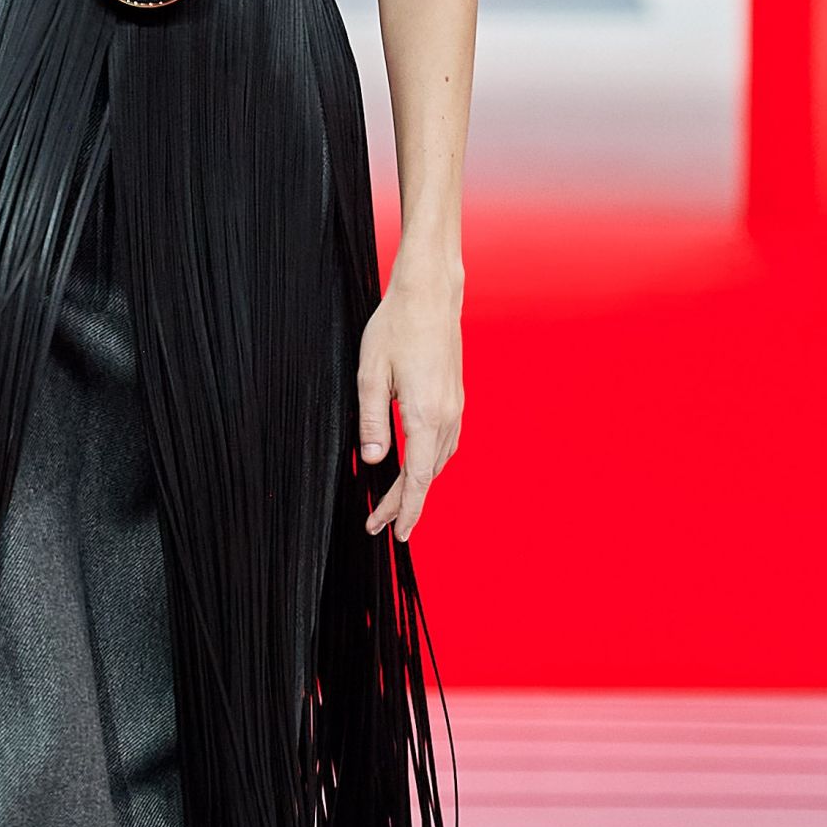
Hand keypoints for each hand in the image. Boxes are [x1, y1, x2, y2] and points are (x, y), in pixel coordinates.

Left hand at [355, 270, 462, 540]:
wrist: (431, 294)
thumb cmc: (397, 327)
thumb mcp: (370, 375)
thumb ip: (371, 421)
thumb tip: (375, 461)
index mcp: (425, 415)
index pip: (417, 478)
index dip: (404, 509)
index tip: (392, 532)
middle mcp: (447, 416)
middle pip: (429, 475)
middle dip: (406, 503)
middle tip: (380, 524)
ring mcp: (455, 406)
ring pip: (440, 460)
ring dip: (420, 484)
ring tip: (396, 501)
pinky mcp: (455, 397)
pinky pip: (447, 442)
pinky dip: (431, 462)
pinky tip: (418, 464)